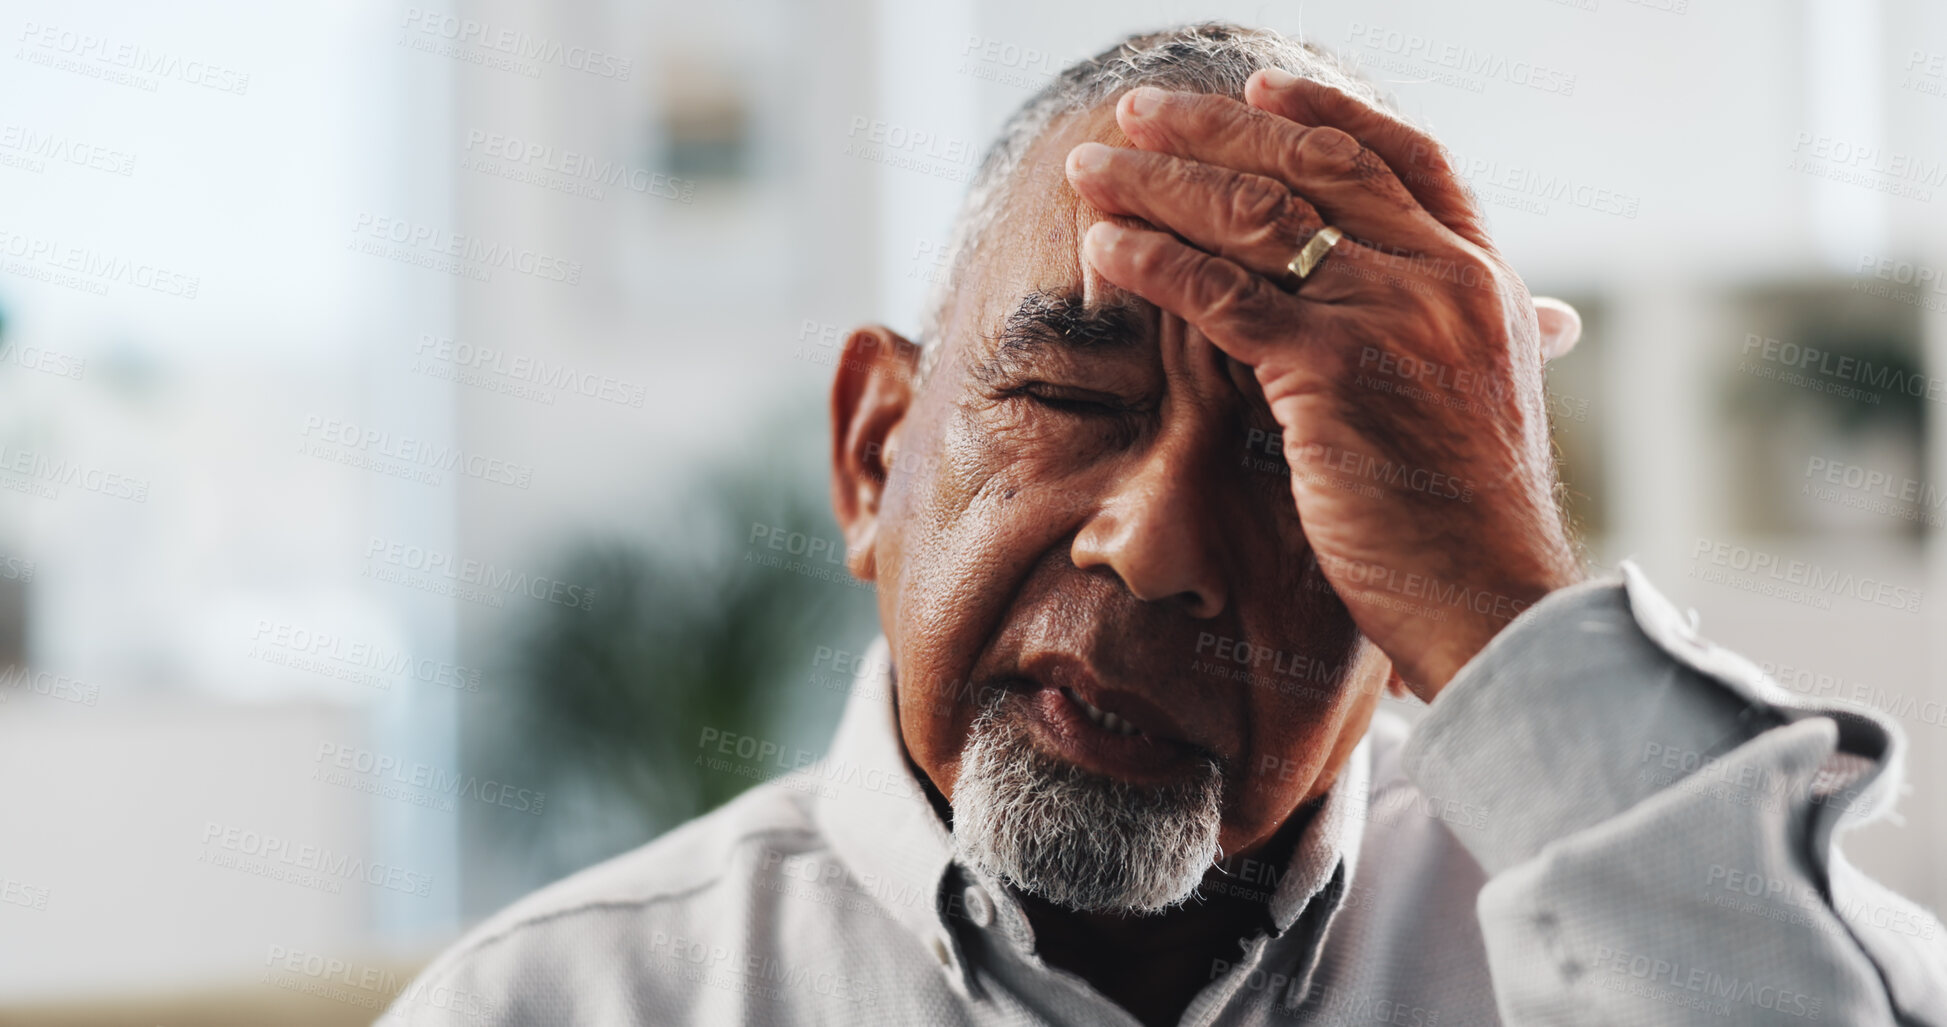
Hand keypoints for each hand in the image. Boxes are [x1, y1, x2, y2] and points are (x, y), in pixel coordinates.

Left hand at [1064, 71, 1582, 699]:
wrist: (1494, 599)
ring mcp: (1391, 316)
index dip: (1329, 116)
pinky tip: (1106, 251)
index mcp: (1485, 277)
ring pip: (1257, 218)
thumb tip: (1394, 304)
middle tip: (1135, 113)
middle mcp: (1444, 277)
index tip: (1263, 90)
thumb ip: (1435, 335)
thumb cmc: (1470, 522)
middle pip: (1314, 168)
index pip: (1406, 157)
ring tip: (1092, 173)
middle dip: (1212, 131)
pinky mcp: (1332, 370)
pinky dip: (1155, 265)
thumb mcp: (1472, 400)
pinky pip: (1223, 296)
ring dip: (1160, 185)